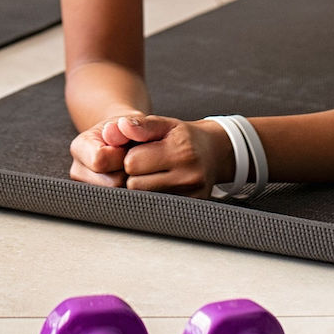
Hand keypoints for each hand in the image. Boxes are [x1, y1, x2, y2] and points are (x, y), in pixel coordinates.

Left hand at [75, 114, 224, 196]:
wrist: (214, 153)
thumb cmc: (184, 137)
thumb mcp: (165, 124)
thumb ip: (141, 125)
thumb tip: (120, 126)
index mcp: (180, 151)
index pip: (132, 162)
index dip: (130, 155)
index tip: (139, 150)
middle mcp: (188, 177)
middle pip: (135, 185)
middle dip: (134, 174)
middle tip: (146, 163)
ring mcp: (191, 196)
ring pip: (144, 199)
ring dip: (143, 187)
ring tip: (154, 173)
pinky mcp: (191, 208)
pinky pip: (157, 208)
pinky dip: (154, 197)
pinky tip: (162, 184)